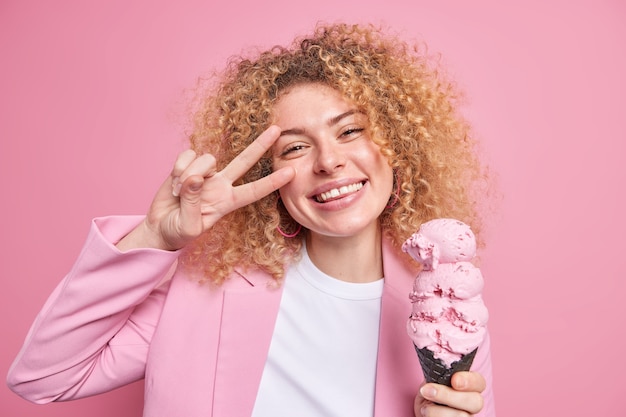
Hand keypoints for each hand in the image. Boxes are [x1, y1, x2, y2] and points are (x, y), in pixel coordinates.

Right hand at [117, 125, 294, 250]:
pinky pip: (187, 155)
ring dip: (189, 175)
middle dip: (260, 145)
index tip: (291, 172)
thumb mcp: (188, 225)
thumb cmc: (179, 231)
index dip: (273, 182)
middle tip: (277, 129)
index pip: (255, 191)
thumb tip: (195, 177)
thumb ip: (193, 201)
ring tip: (179, 193)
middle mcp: (221, 184)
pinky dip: (178, 168)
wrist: (160, 227)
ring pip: (206, 160)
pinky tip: (173, 183)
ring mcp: (205, 173)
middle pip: (245, 161)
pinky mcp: (188, 165)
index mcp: (228, 202)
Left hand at [414, 372, 484, 415]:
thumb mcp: (432, 380)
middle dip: (448, 396)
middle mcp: (473, 402)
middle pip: (475, 401)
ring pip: (461, 416)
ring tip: (425, 407)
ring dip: (436, 411)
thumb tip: (438, 368)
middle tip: (426, 391)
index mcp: (470, 386)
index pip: (479, 382)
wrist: (421, 409)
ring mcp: (467, 416)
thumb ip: (440, 374)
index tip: (454, 380)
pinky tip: (427, 414)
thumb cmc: (429, 391)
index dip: (469, 381)